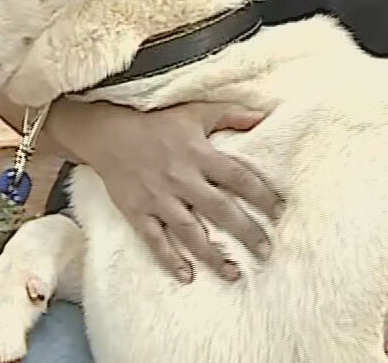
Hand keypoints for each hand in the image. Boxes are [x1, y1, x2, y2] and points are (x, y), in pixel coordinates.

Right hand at [64, 100, 282, 282]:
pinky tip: (187, 275)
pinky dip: (170, 259)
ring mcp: (159, 198)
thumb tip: (264, 116)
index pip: (238, 177)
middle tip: (266, 251)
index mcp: (199, 154)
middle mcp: (182, 178)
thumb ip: (230, 114)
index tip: (280, 212)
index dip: (262, 195)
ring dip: (213, 255)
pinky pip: (155, 240)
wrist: (107, 133)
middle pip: (220, 210)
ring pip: (190, 232)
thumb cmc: (156, 123)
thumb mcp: (195, 112)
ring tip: (234, 273)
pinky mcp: (137, 211)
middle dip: (246, 232)